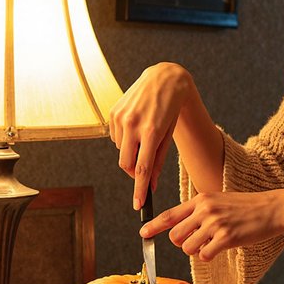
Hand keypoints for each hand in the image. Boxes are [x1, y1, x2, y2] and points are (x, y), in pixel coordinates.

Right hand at [109, 63, 192, 208]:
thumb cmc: (171, 110)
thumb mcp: (169, 135)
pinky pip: (115, 138)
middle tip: (142, 173)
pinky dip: (125, 139)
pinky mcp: (113, 112)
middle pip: (126, 164)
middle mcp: (134, 125)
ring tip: (144, 136)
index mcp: (152, 132)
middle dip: (133, 173)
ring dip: (130, 152)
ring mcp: (121, 117)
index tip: (138, 205)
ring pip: (120, 151)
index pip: (142, 168)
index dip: (139, 189)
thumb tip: (151, 184)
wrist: (164, 79)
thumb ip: (158, 160)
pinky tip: (135, 125)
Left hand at [140, 190, 283, 262]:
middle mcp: (205, 210)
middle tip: (198, 240)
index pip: (170, 215)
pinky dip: (210, 254)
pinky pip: (204, 254)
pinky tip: (222, 246)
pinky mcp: (226, 237)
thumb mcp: (220, 201)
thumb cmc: (247, 206)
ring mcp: (215, 224)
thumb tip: (181, 229)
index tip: (143, 234)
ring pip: (188, 248)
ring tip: (213, 242)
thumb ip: (200, 211)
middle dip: (183, 243)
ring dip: (197, 250)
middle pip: (175, 236)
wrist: (272, 208)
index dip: (153, 226)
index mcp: (201, 199)